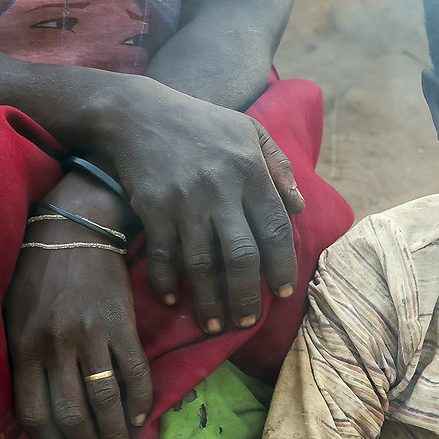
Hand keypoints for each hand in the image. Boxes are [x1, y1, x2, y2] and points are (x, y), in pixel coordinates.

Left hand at [3, 234, 152, 438]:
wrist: (74, 229)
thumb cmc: (37, 274)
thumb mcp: (13, 315)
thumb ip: (21, 356)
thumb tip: (35, 401)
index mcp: (24, 347)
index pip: (34, 412)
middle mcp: (55, 347)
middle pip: (72, 415)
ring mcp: (90, 336)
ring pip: (105, 401)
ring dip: (115, 435)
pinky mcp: (121, 325)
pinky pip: (134, 373)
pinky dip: (139, 401)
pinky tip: (140, 416)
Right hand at [95, 80, 306, 335]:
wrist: (139, 112)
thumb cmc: (202, 123)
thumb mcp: (249, 131)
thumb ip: (278, 166)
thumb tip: (299, 207)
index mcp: (250, 171)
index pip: (275, 229)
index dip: (282, 265)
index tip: (284, 292)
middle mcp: (221, 190)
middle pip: (240, 257)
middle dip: (246, 296)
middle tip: (247, 322)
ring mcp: (185, 202)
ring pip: (201, 264)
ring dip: (208, 301)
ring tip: (213, 325)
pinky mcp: (153, 208)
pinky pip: (163, 255)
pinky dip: (167, 282)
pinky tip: (172, 301)